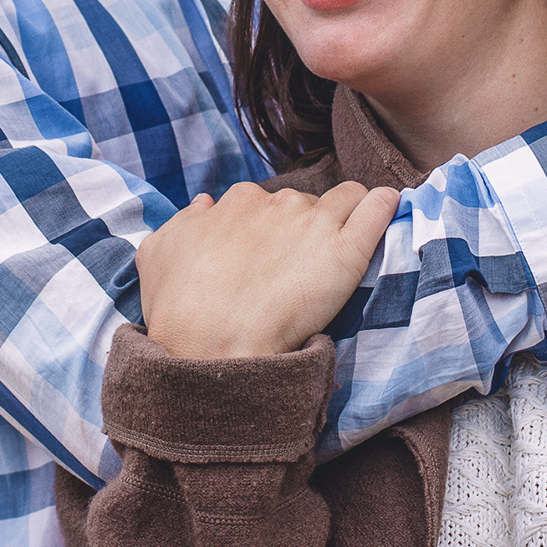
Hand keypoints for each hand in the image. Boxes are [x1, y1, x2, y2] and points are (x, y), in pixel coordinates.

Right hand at [136, 181, 401, 358]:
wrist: (210, 349)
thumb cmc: (179, 311)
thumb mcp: (158, 255)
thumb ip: (182, 223)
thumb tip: (204, 205)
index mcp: (237, 203)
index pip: (265, 202)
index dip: (272, 228)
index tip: (273, 255)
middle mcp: (276, 203)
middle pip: (304, 202)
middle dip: (307, 225)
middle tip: (303, 264)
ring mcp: (313, 223)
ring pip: (344, 198)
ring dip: (347, 214)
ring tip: (346, 244)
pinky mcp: (346, 251)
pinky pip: (375, 209)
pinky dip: (383, 205)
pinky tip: (388, 206)